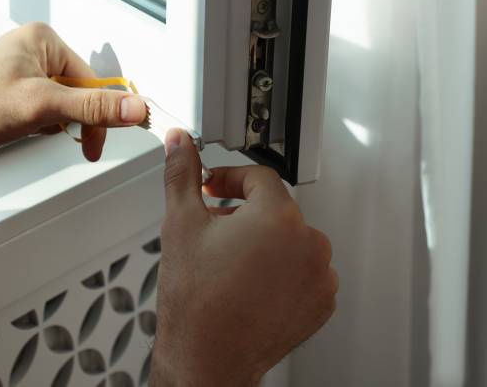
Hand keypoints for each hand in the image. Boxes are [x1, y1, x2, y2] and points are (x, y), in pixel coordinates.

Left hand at [0, 22, 146, 160]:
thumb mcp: (42, 107)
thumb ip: (92, 107)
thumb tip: (133, 108)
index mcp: (43, 40)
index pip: (92, 80)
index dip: (98, 114)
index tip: (99, 141)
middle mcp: (33, 51)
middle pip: (78, 93)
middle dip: (68, 119)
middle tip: (56, 134)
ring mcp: (22, 71)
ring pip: (60, 105)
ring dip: (50, 124)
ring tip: (23, 126)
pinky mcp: (12, 91)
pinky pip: (42, 110)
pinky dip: (36, 125)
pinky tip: (16, 129)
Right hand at [151, 129, 337, 385]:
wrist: (207, 358)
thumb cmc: (196, 300)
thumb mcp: (181, 223)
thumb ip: (182, 174)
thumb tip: (180, 142)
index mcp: (279, 216)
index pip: (258, 177)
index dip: (229, 179)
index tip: (212, 189)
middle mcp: (309, 243)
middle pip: (275, 209)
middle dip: (243, 213)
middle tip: (213, 229)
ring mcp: (320, 276)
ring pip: (290, 239)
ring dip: (263, 242)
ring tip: (230, 261)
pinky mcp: (322, 303)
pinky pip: (304, 270)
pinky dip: (281, 270)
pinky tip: (250, 282)